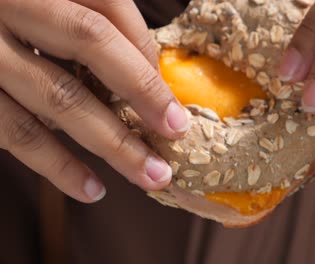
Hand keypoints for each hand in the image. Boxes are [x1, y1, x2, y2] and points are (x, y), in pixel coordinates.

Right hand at [0, 0, 190, 202]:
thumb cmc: (6, 16)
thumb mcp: (40, 2)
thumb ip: (84, 18)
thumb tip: (145, 65)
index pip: (104, 6)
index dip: (143, 47)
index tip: (168, 91)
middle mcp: (4, 6)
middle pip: (89, 41)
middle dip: (141, 92)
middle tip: (177, 132)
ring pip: (57, 96)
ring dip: (112, 142)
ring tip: (151, 175)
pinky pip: (14, 134)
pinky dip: (56, 165)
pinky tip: (91, 188)